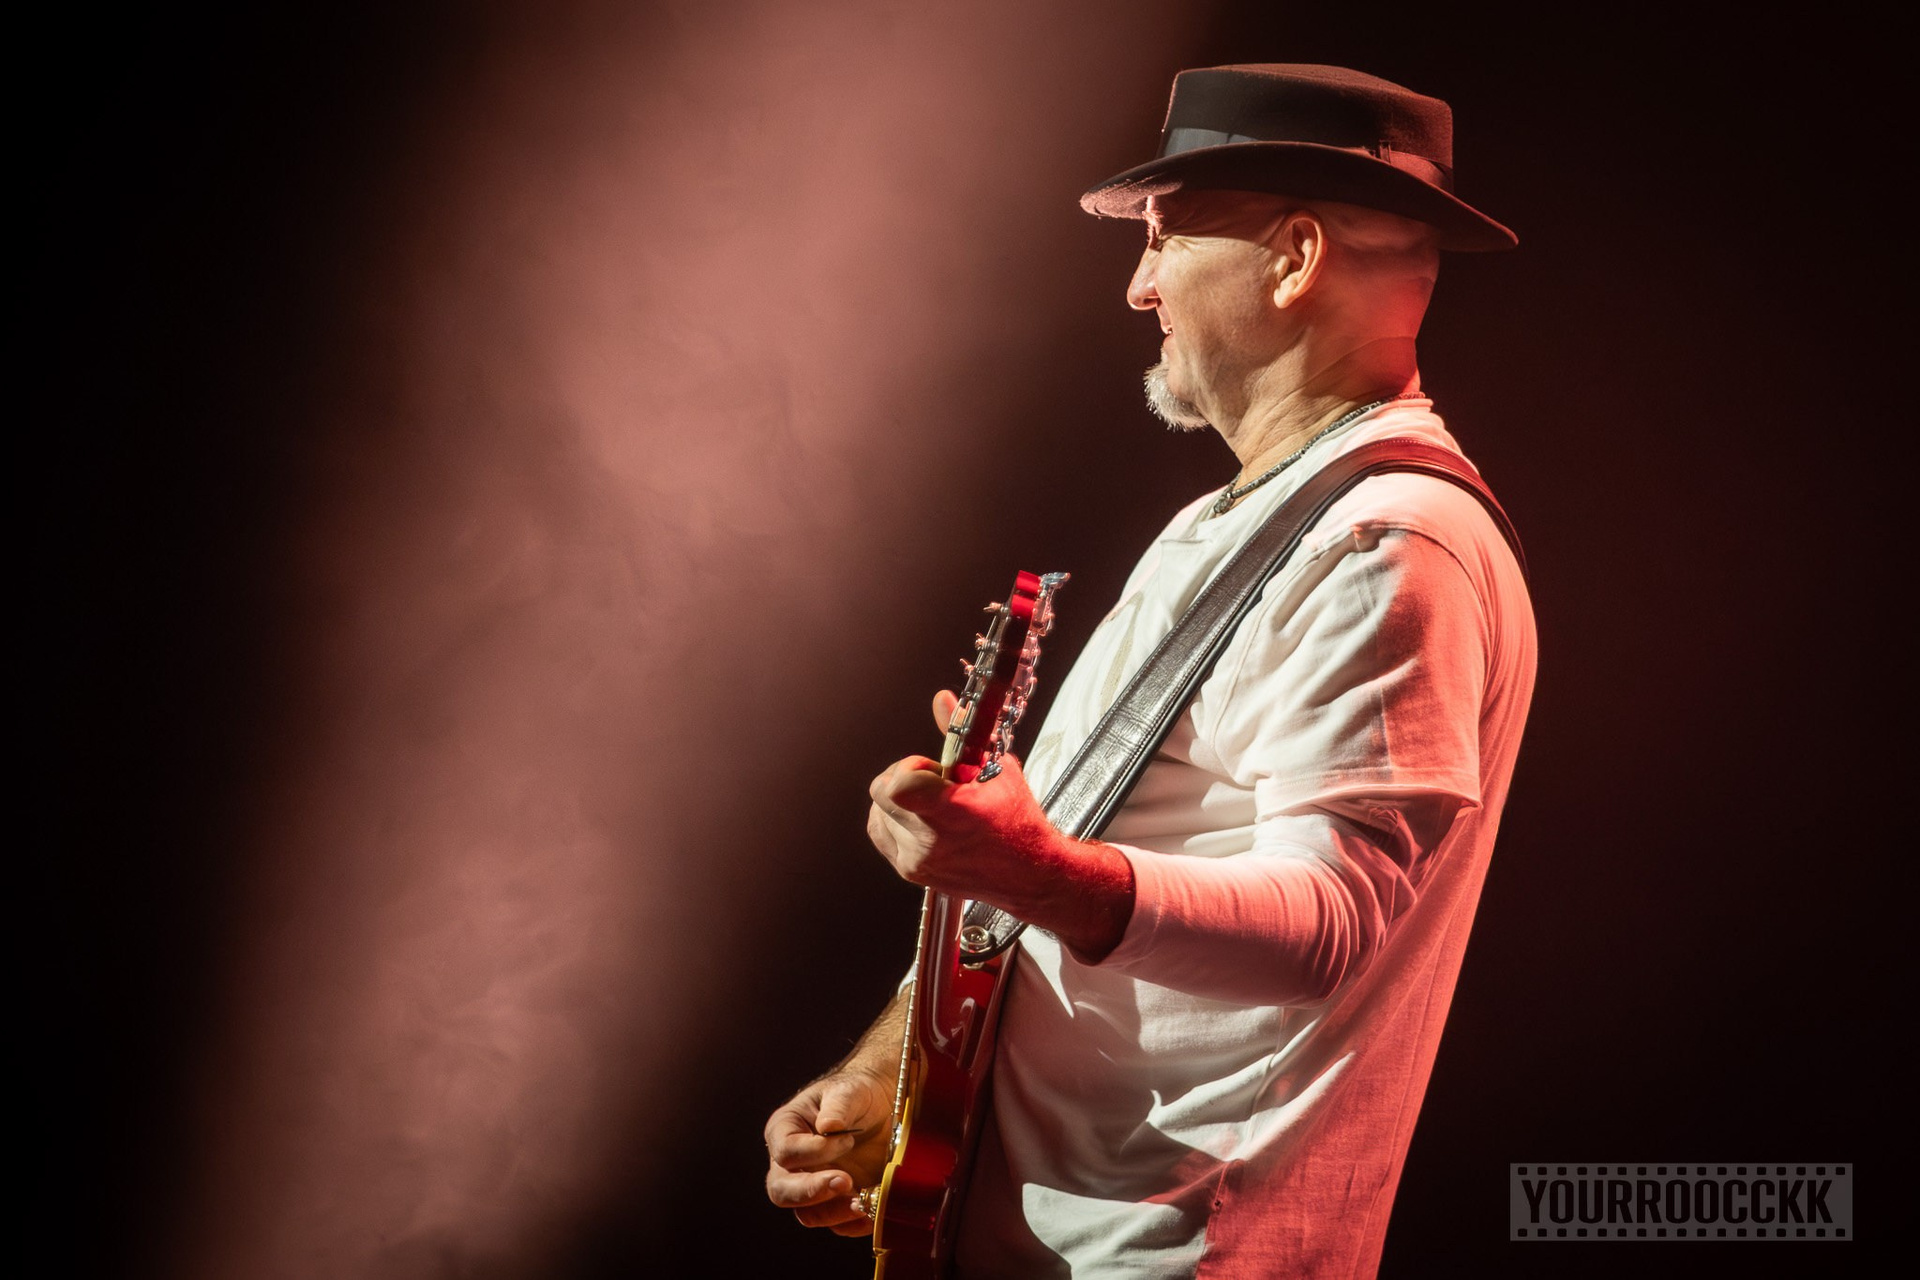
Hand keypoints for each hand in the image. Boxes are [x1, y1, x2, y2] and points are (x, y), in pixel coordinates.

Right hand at [764, 1069, 894, 1235]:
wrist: (884, 1108)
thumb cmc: (857, 1094)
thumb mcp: (849, 1091)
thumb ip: (838, 1105)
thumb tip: (828, 1127)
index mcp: (785, 1130)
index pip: (785, 1152)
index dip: (814, 1151)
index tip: (847, 1139)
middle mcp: (791, 1164)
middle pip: (782, 1190)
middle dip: (812, 1191)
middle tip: (846, 1181)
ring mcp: (812, 1186)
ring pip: (807, 1214)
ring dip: (834, 1212)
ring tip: (862, 1201)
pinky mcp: (835, 1203)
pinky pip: (836, 1225)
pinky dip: (852, 1224)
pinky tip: (872, 1214)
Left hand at [865, 690, 1135, 958]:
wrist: (1029, 874)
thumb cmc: (1018, 823)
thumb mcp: (998, 770)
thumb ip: (961, 734)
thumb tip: (941, 700)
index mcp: (953, 814)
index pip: (899, 785)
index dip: (910, 767)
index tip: (933, 769)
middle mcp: (930, 842)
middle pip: (880, 792)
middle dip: (903, 777)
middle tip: (934, 782)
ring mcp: (917, 860)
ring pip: (877, 810)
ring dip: (898, 800)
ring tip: (932, 805)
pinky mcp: (910, 871)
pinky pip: (880, 831)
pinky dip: (894, 819)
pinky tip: (921, 819)